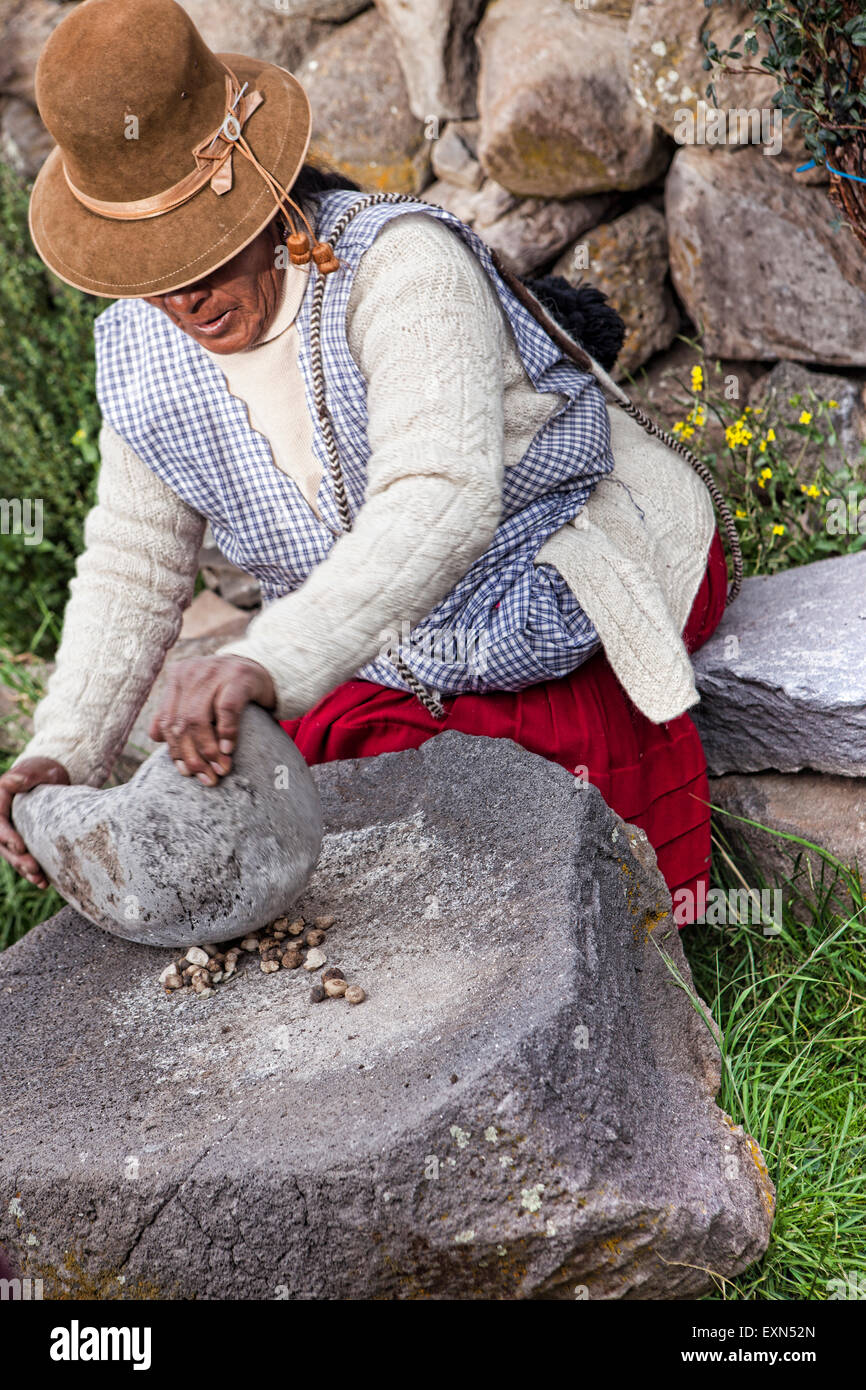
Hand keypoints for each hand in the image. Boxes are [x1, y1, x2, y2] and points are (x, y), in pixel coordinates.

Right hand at [0, 757, 69, 887]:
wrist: (49, 777)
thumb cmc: (41, 771)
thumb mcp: (36, 769)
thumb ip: (25, 775)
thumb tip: (13, 779)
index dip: (7, 837)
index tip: (20, 847)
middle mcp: (1, 820)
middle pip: (4, 845)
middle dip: (18, 859)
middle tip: (34, 868)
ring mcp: (10, 833)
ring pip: (13, 855)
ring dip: (25, 870)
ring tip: (41, 880)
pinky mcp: (22, 842)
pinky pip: (23, 858)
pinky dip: (32, 871)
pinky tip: (44, 882)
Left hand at [149, 655, 275, 785]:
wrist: (263, 669)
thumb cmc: (227, 688)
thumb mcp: (200, 696)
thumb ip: (177, 712)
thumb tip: (155, 737)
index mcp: (177, 676)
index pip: (168, 721)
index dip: (175, 750)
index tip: (186, 773)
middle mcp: (191, 672)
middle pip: (181, 723)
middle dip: (192, 756)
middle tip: (206, 777)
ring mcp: (213, 672)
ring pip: (198, 719)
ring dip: (208, 750)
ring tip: (220, 769)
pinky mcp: (237, 676)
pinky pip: (226, 710)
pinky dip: (226, 733)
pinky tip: (228, 750)